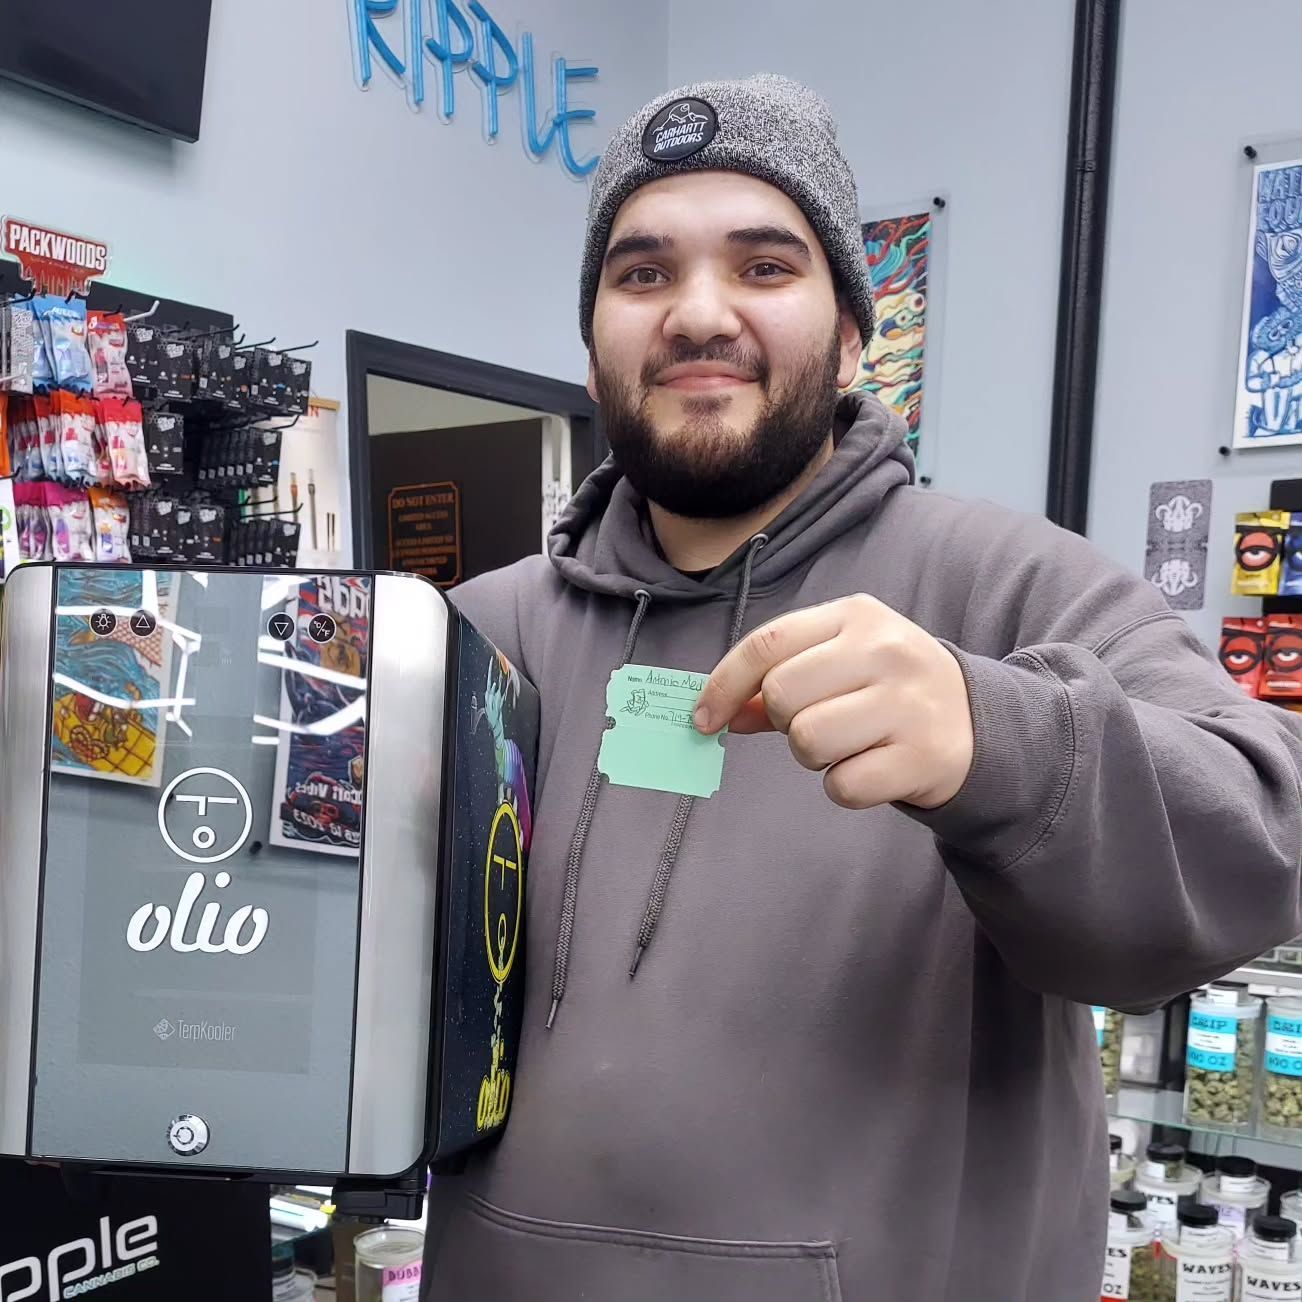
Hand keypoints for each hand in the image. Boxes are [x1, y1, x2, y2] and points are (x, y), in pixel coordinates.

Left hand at [694, 594, 974, 809]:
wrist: (979, 722)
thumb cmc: (889, 687)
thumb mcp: (841, 660)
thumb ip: (780, 676)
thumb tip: (720, 712)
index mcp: (857, 616)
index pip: (767, 643)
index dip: (723, 685)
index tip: (704, 719)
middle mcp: (885, 651)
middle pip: (781, 695)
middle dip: (782, 720)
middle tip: (815, 721)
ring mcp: (907, 703)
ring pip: (807, 740)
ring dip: (813, 755)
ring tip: (847, 743)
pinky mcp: (921, 757)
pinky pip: (841, 785)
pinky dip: (845, 785)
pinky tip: (872, 766)